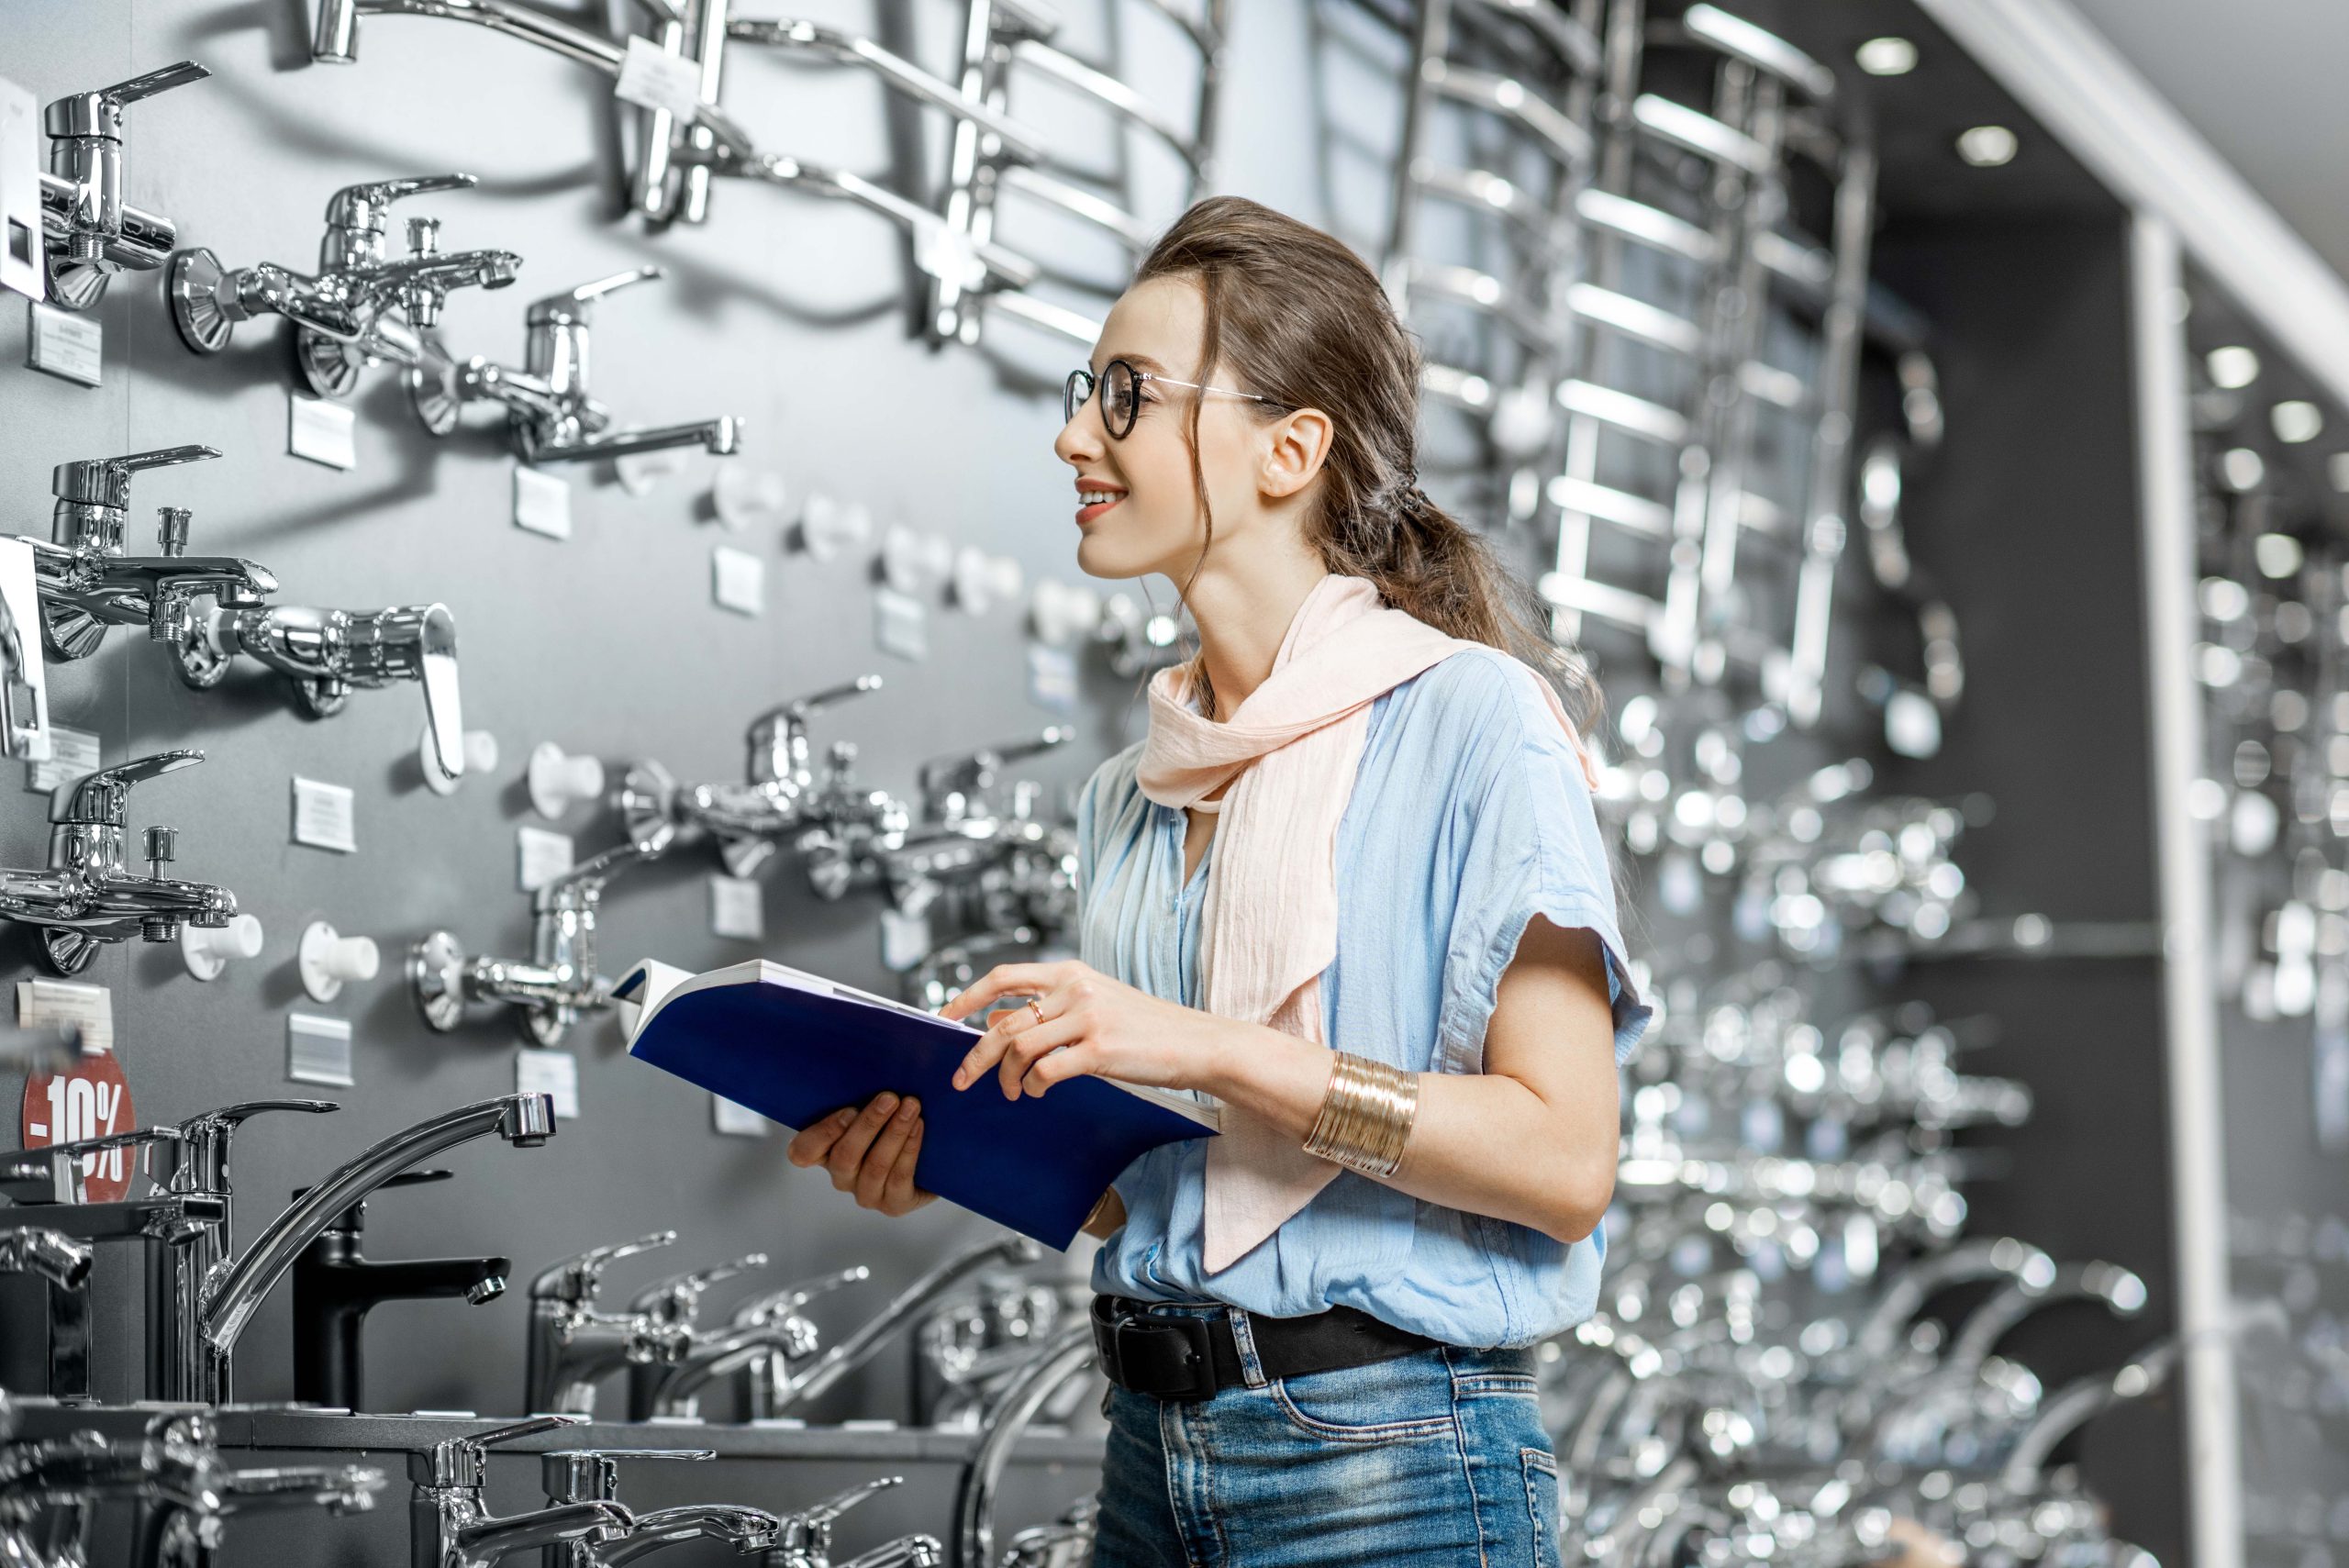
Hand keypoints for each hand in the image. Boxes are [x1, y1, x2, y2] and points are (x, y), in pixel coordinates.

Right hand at [785, 1091, 936, 1216]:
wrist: (930, 1158)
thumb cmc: (891, 1122)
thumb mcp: (870, 1106)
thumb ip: (858, 1093)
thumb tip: (867, 1062)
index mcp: (824, 1152)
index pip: (802, 1152)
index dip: (822, 1133)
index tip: (849, 1109)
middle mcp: (841, 1176)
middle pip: (845, 1156)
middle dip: (869, 1125)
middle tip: (890, 1098)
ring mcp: (866, 1193)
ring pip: (875, 1166)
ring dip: (894, 1133)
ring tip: (911, 1106)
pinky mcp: (893, 1204)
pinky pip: (899, 1178)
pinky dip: (910, 1149)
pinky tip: (919, 1126)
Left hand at [936, 959, 1228, 1100]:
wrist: (1195, 1042)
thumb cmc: (1143, 1027)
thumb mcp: (1091, 1004)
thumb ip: (1044, 1009)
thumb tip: (993, 1020)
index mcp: (1070, 973)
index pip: (1003, 977)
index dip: (966, 997)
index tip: (943, 1017)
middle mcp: (1075, 989)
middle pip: (1003, 1022)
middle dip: (975, 1055)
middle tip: (960, 1078)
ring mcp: (1087, 1018)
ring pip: (1019, 1048)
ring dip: (1006, 1077)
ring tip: (1012, 1092)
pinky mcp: (1100, 1050)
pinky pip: (1046, 1071)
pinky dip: (1033, 1086)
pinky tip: (1037, 1092)